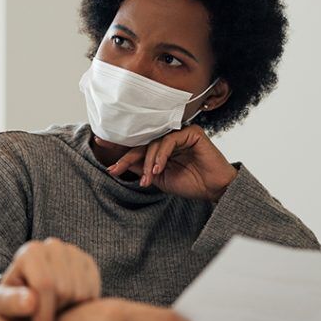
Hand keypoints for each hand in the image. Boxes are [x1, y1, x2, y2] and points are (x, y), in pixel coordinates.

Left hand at [0, 237, 101, 320]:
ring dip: (70, 310)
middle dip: (55, 313)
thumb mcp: (2, 303)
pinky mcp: (88, 262)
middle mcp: (53, 246)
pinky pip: (93, 291)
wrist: (27, 291)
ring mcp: (73, 252)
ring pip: (81, 292)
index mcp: (30, 252)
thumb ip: (11, 303)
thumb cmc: (12, 300)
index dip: (44, 315)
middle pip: (65, 289)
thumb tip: (30, 302)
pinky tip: (67, 307)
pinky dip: (82, 306)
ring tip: (54, 312)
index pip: (45, 285)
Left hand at [106, 125, 236, 202]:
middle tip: (116, 170)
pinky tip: (159, 169)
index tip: (106, 161)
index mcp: (162, 147)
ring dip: (148, 162)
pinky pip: (169, 140)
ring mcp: (180, 133)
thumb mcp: (159, 178)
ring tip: (148, 178)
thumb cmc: (190, 183)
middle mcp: (169, 137)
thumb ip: (142, 169)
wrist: (214, 189)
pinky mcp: (191, 132)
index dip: (122, 153)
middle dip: (127, 158)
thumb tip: (121, 164)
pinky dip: (161, 155)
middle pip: (143, 144)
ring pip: (154, 143)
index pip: (139, 147)